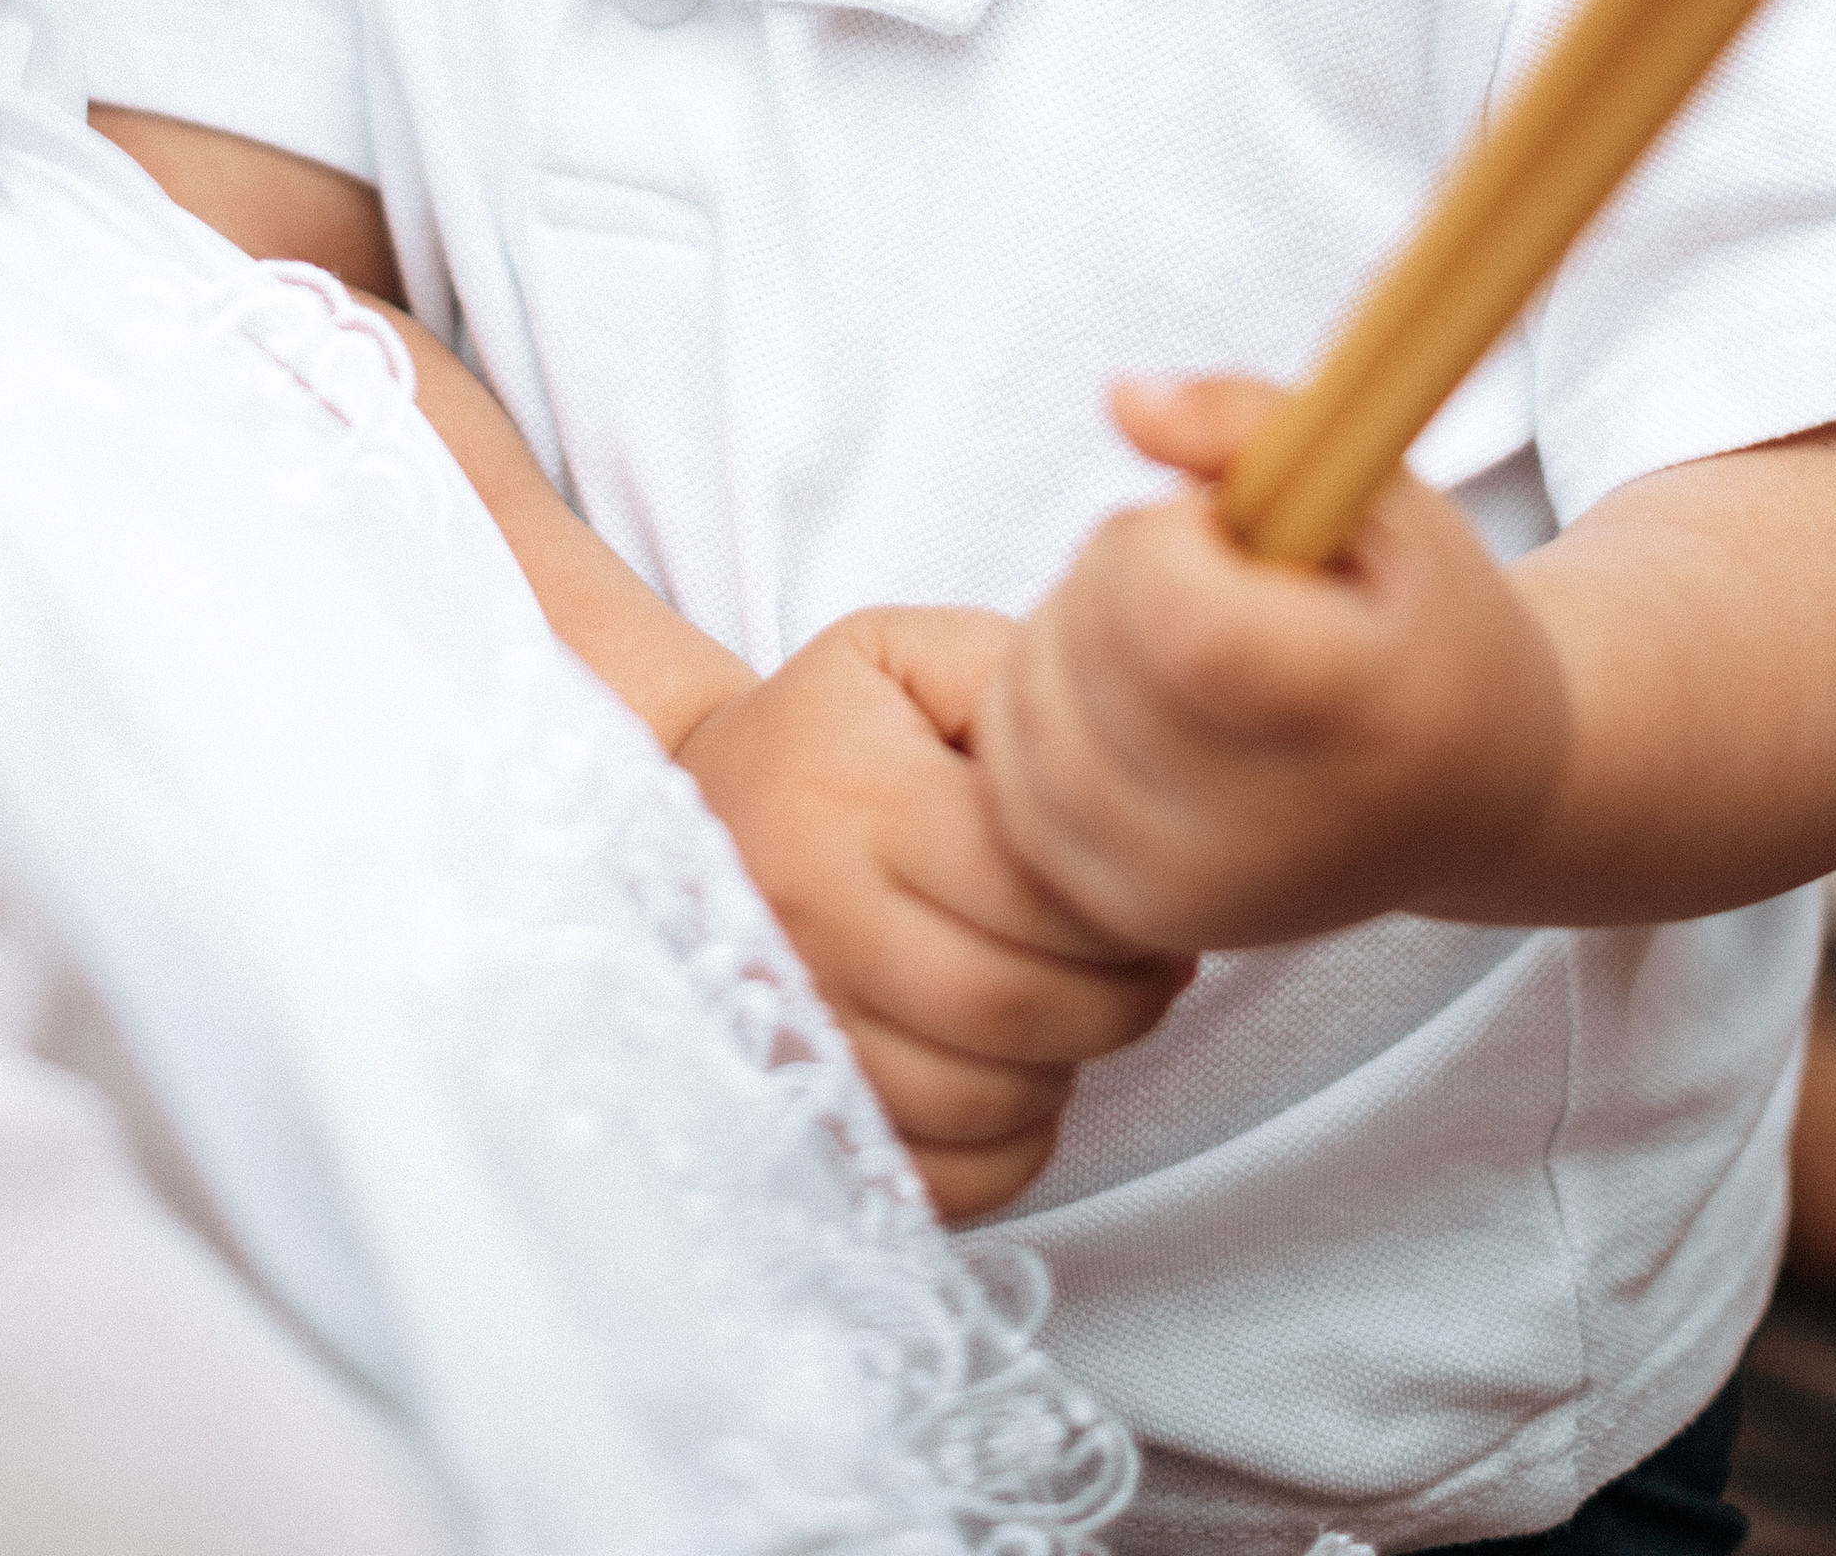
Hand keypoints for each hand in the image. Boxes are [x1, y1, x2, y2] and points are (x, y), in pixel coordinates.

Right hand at [678, 609, 1191, 1219]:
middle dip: (1120, 999)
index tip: (1151, 898)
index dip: (1122, 907)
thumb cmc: (829, 730)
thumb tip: (1112, 780)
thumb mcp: (907, 656)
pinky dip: (1006, 1145)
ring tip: (1071, 1007)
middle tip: (1146, 966)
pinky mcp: (793, 1116)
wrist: (685, 808)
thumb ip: (1015, 683)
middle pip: (1013, 1005)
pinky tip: (1010, 1069)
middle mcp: (807, 924)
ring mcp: (790, 1034)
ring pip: (981, 1101)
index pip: (1027, 888)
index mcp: (850, 801)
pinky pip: (940, 1179)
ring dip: (1064, 1067)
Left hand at [975, 377, 1570, 955]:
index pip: (1164, 600)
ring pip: (1025, 710)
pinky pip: (1010, 782)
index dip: (1167, 533)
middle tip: (1204, 589)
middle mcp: (1268, 829)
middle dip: (1114, 576)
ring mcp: (1192, 892)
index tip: (1227, 537)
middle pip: (1082, 647)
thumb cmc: (1423, 620)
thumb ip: (1249, 419)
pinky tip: (1121, 701)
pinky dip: (1039, 715)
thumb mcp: (1383, 493)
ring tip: (1168, 642)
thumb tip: (1120, 400)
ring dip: (1066, 641)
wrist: (1475, 794)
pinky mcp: (1133, 918)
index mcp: (1351, 713)